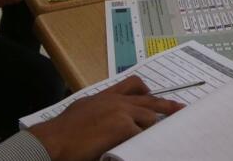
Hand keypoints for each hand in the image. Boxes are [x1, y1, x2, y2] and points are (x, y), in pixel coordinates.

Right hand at [29, 76, 184, 160]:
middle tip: (180, 109)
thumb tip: (106, 121)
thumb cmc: (60, 133)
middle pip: (149, 100)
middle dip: (166, 106)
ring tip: (159, 137)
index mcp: (104, 96)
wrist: (52, 141)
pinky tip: (145, 147)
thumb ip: (98, 110)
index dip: (146, 90)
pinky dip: (143, 142)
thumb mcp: (81, 111)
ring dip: (152, 129)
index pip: (131, 85)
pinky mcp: (124, 127)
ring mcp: (121, 112)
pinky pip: (141, 135)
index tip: (154, 94)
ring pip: (148, 119)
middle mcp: (115, 100)